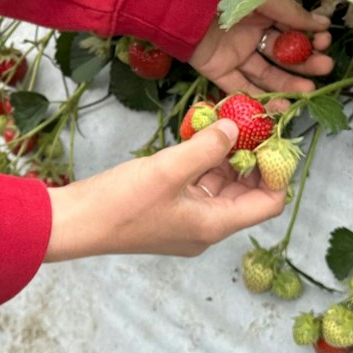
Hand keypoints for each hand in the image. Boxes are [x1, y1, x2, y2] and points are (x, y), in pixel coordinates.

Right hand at [44, 119, 284, 261]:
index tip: (272, 140)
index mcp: (214, 225)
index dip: (277, 172)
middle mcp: (206, 228)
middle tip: (249, 124)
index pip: (268, 204)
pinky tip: (196, 138)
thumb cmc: (121, 203)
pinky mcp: (167, 212)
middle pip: (246, 195)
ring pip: (220, 188)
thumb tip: (236, 128)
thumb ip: (207, 148)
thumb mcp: (168, 169)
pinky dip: (202, 163)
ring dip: (225, 158)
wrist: (74, 224)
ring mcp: (186, 222)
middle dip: (251, 160)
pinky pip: (197, 187)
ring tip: (223, 124)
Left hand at [187, 0, 333, 97]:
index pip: (292, 30)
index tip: (325, 44)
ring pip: (265, 75)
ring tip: (308, 91)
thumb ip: (294, 14)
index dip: (309, 39)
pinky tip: (282, 106)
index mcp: (262, 11)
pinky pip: (241, 88)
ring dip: (287, 85)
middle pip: (281, 55)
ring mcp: (234, 53)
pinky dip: (260, 100)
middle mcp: (250, 34)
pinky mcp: (218, 70)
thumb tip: (323, 25)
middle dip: (304, 63)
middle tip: (324, 68)